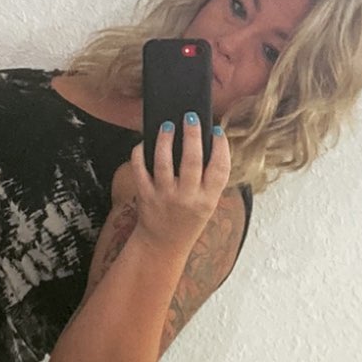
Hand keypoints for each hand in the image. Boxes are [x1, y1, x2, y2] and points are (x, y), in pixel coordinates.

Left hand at [128, 114, 230, 253]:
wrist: (164, 244)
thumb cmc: (188, 219)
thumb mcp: (207, 203)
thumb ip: (208, 179)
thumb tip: (203, 140)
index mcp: (208, 200)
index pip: (220, 170)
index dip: (221, 148)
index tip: (218, 130)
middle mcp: (188, 199)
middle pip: (192, 161)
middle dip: (192, 135)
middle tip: (190, 117)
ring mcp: (165, 197)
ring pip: (163, 163)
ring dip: (165, 140)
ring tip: (167, 125)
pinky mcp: (145, 196)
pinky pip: (140, 170)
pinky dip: (140, 153)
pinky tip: (145, 143)